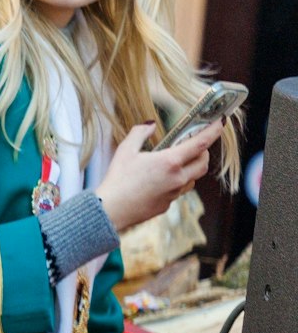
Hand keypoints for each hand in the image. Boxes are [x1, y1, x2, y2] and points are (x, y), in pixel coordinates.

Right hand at [96, 121, 224, 231]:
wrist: (112, 209)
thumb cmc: (118, 178)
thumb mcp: (125, 150)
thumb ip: (140, 133)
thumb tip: (150, 124)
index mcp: (169, 162)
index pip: (200, 144)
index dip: (213, 132)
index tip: (221, 122)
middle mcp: (178, 178)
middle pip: (203, 163)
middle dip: (203, 152)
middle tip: (194, 144)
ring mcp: (174, 193)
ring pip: (193, 178)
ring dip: (190, 168)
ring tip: (174, 163)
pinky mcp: (168, 204)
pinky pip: (179, 190)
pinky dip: (176, 182)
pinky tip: (159, 180)